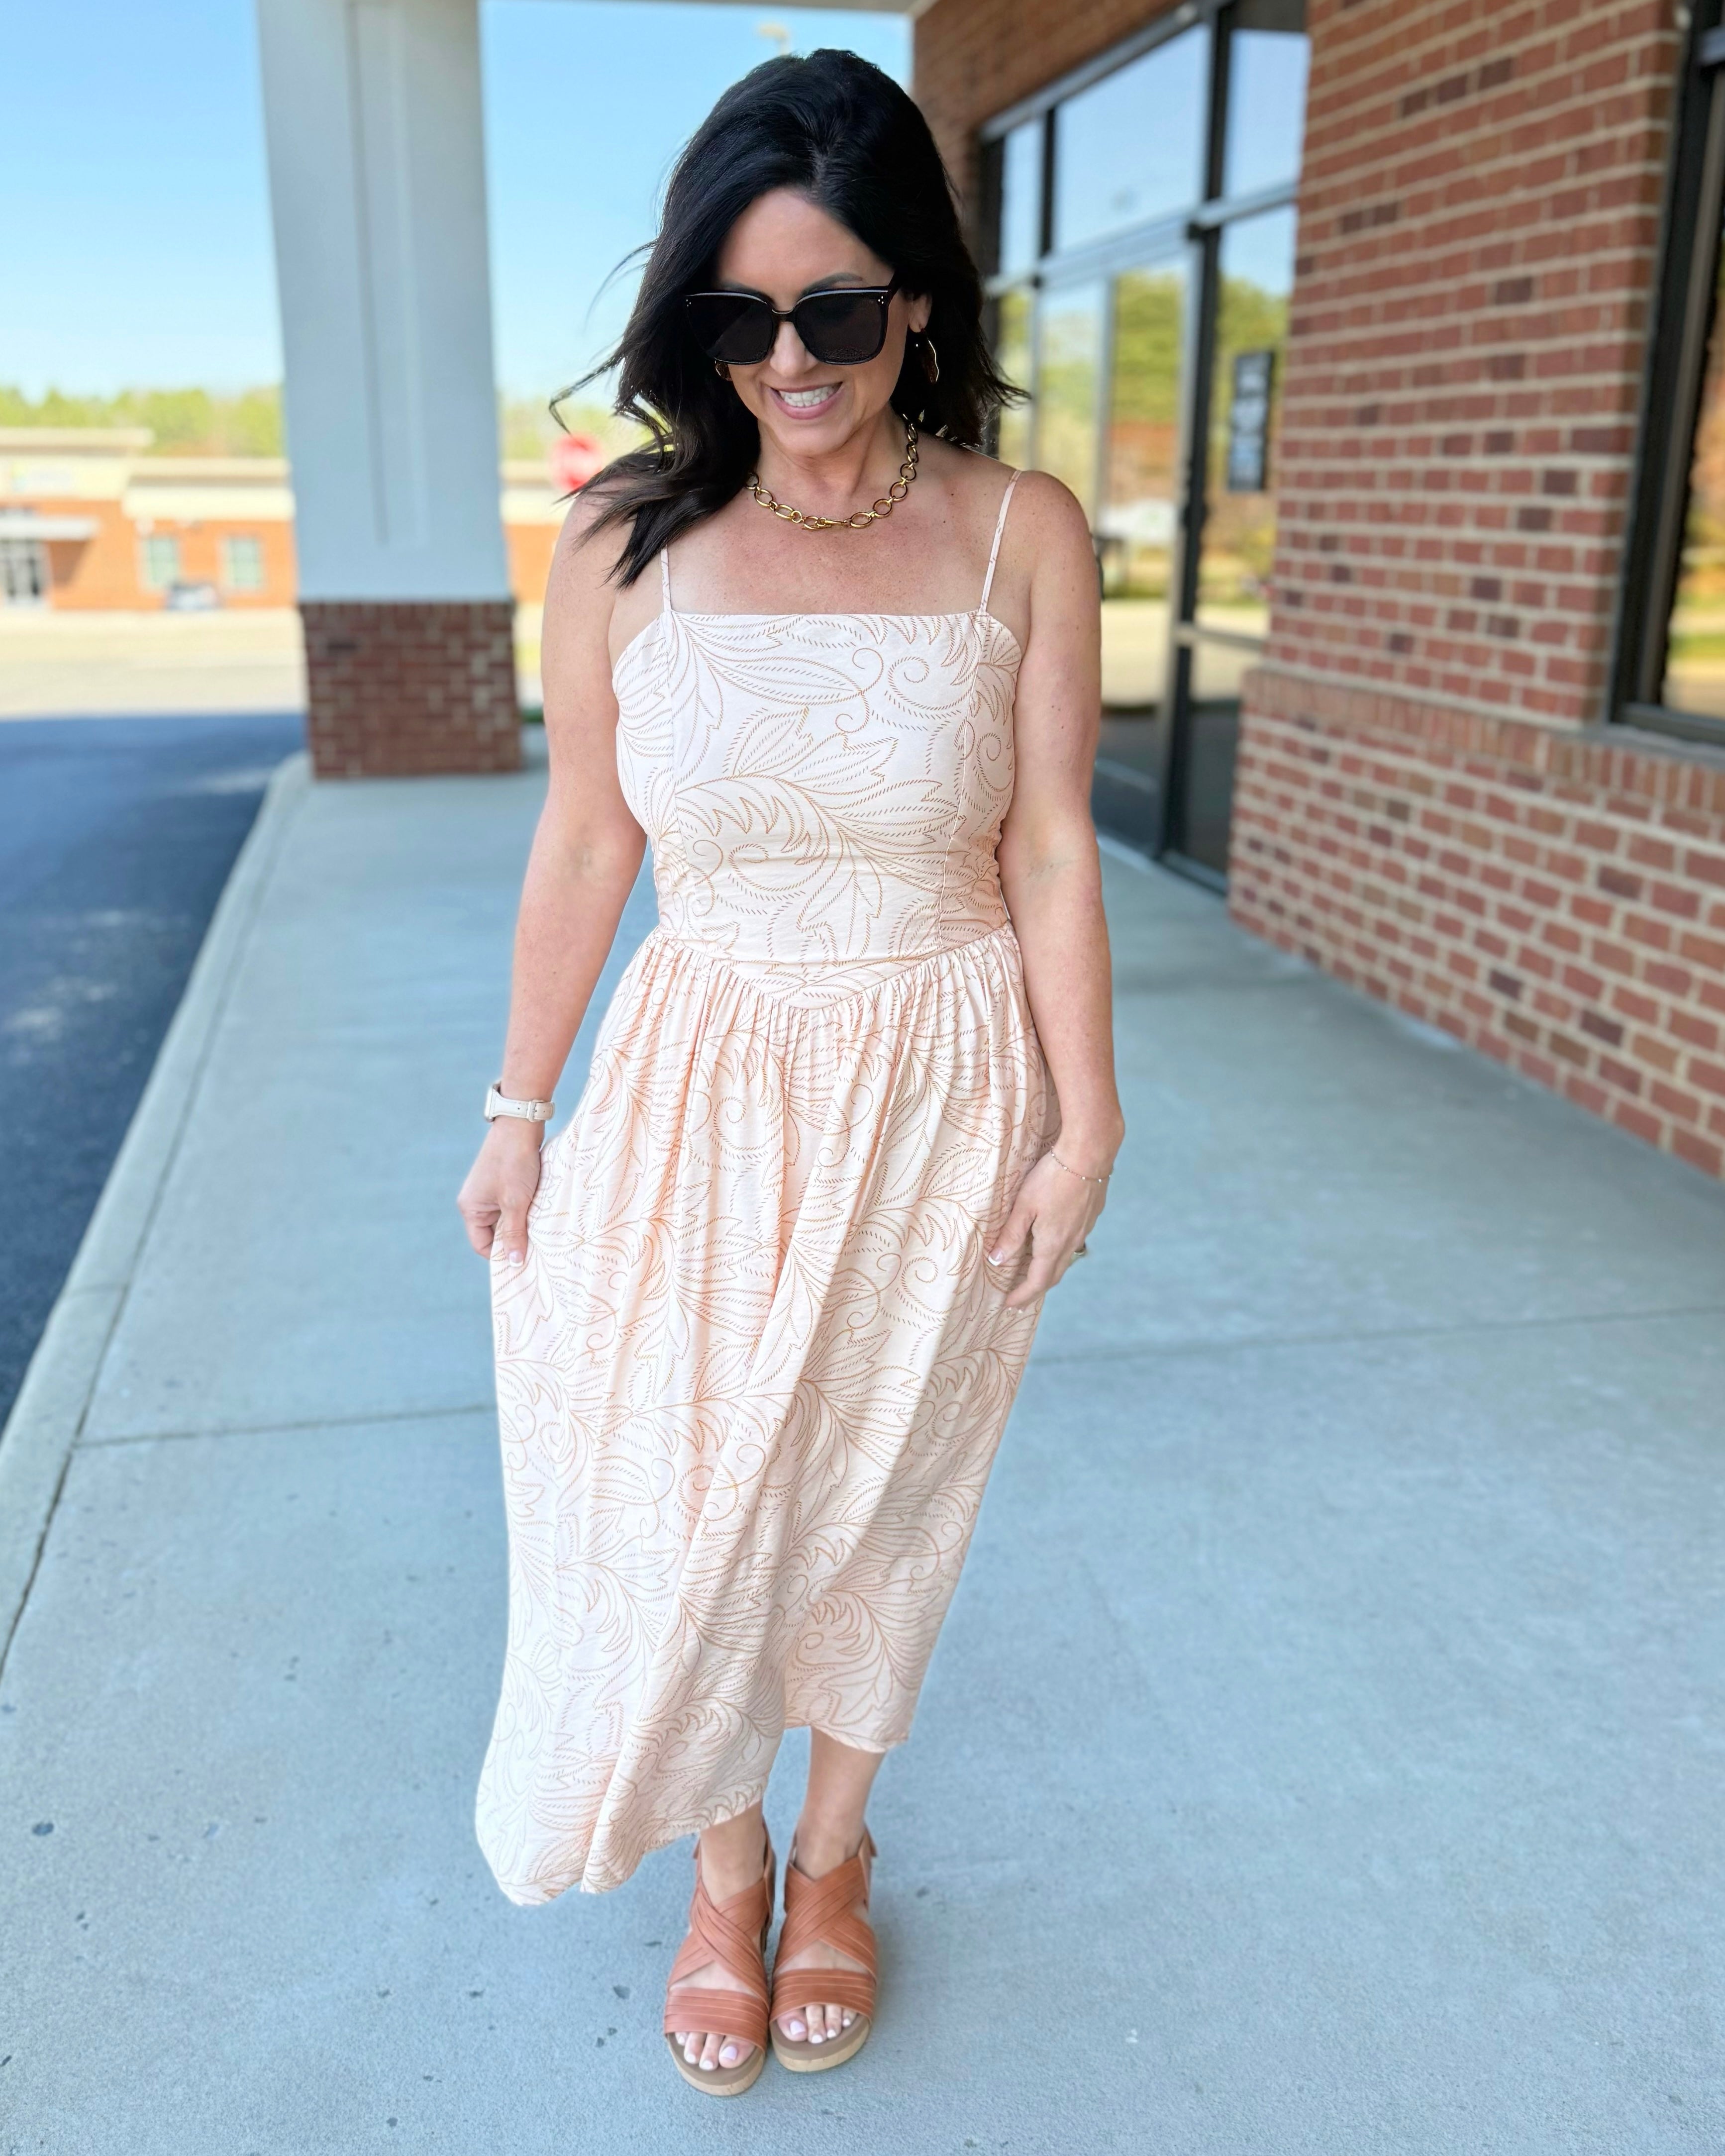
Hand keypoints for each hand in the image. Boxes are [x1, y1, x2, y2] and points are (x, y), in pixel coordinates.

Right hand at [457, 1116, 545, 1265]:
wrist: (521, 1124)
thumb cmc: (514, 1163)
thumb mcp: (516, 1202)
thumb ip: (515, 1233)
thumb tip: (513, 1263)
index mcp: (470, 1208)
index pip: (483, 1245)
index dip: (502, 1256)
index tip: (525, 1263)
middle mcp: (476, 1201)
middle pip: (495, 1234)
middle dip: (515, 1240)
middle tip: (539, 1251)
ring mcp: (490, 1192)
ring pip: (507, 1220)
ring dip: (524, 1224)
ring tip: (543, 1232)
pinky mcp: (504, 1183)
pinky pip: (514, 1206)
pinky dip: (527, 1211)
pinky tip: (542, 1215)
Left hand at [989, 1147, 1109, 1310]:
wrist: (1089, 1152)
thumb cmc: (1052, 1177)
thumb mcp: (1024, 1206)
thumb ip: (1011, 1235)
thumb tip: (996, 1261)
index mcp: (1053, 1243)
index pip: (1037, 1281)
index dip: (1023, 1296)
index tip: (1010, 1305)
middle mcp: (1072, 1241)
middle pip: (1053, 1275)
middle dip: (1036, 1289)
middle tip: (1021, 1298)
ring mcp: (1084, 1229)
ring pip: (1065, 1258)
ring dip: (1049, 1270)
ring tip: (1035, 1273)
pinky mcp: (1090, 1215)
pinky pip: (1074, 1241)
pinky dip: (1059, 1251)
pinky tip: (1053, 1241)